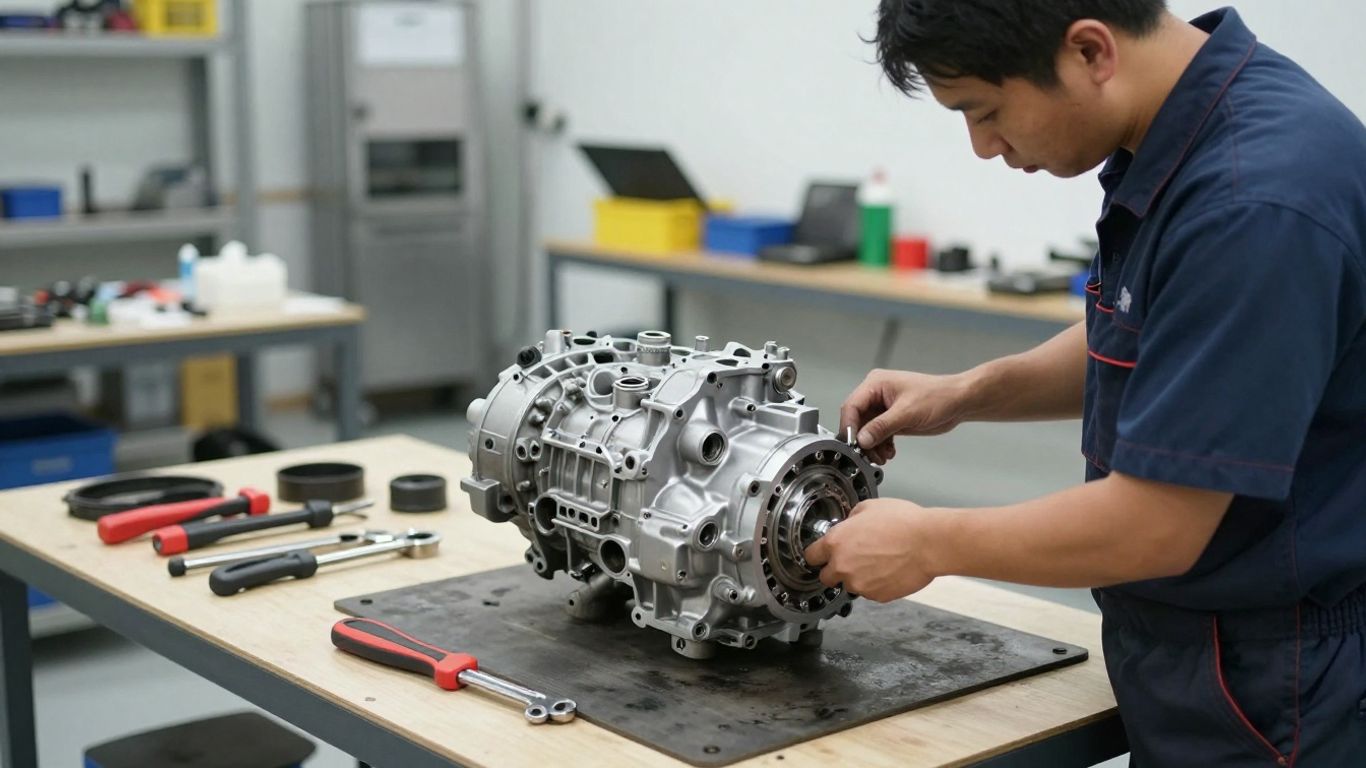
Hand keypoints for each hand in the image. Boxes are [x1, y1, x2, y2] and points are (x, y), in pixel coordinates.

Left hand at [802, 498, 937, 601]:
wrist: (928, 543)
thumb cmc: (904, 522)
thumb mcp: (869, 507)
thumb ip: (851, 519)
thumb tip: (849, 524)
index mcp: (836, 542)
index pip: (811, 556)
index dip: (817, 555)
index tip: (821, 555)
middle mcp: (843, 566)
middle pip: (826, 577)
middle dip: (835, 570)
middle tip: (853, 559)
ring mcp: (860, 584)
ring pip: (850, 585)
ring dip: (858, 577)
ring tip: (878, 561)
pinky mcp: (877, 596)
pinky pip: (870, 592)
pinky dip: (876, 584)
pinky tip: (889, 569)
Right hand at [840, 369, 973, 464]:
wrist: (958, 402)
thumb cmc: (938, 396)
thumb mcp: (907, 413)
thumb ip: (882, 427)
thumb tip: (861, 439)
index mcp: (875, 384)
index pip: (852, 406)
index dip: (849, 427)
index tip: (852, 444)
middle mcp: (876, 394)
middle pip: (857, 420)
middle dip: (862, 440)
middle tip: (868, 455)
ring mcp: (883, 407)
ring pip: (866, 430)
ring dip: (872, 446)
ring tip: (882, 456)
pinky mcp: (891, 418)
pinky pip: (877, 434)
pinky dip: (881, 445)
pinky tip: (889, 452)